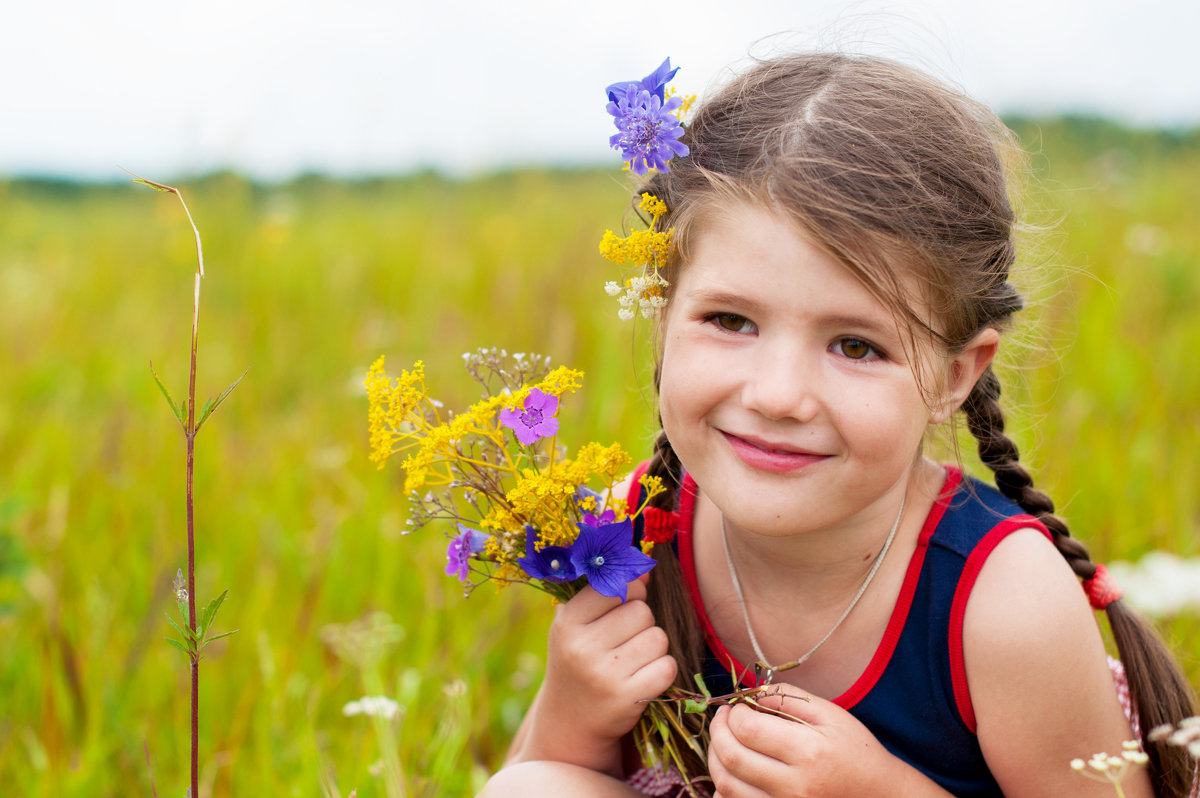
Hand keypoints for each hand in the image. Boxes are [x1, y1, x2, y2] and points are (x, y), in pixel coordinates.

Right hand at [530, 575, 677, 771]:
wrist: (570, 720)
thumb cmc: (579, 660)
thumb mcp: (577, 624)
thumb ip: (605, 593)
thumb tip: (645, 571)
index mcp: (567, 623)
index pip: (616, 587)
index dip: (629, 593)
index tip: (621, 607)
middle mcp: (582, 648)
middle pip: (642, 611)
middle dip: (642, 622)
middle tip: (626, 640)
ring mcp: (605, 675)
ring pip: (658, 637)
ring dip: (654, 646)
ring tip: (633, 659)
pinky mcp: (628, 699)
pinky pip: (667, 666)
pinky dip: (662, 670)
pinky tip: (643, 677)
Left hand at [708, 689, 927, 797]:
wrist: (878, 794)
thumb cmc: (855, 750)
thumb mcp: (830, 714)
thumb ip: (788, 698)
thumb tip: (750, 695)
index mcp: (808, 752)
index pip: (748, 729)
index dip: (734, 713)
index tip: (737, 706)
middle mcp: (794, 786)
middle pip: (731, 757)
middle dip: (717, 731)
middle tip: (723, 717)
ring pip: (726, 785)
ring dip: (715, 757)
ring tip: (724, 739)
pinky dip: (724, 787)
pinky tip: (734, 769)